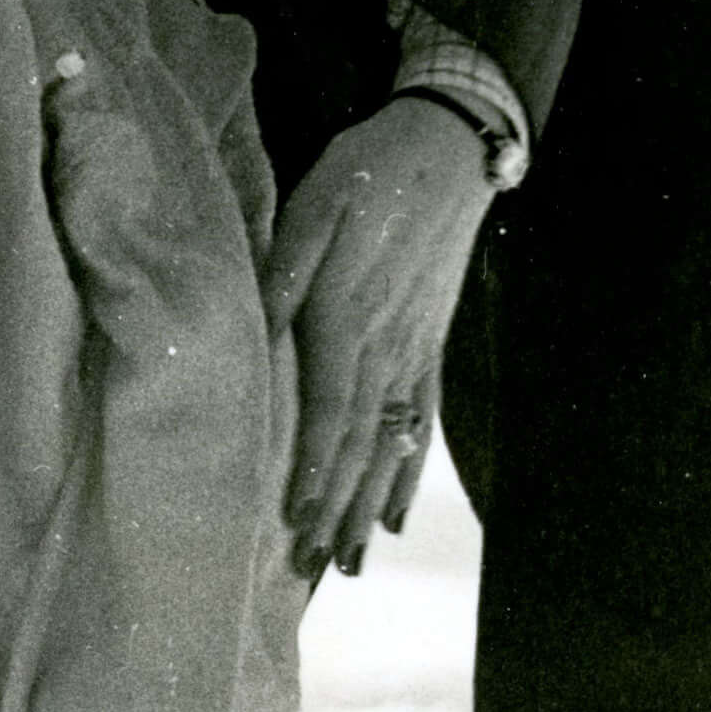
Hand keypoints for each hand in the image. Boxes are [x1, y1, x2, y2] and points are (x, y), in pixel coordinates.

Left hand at [269, 96, 493, 575]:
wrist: (449, 146)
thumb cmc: (367, 169)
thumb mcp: (313, 206)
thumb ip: (285, 273)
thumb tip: (260, 333)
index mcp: (348, 314)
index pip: (330, 410)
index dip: (314, 468)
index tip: (297, 519)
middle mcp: (387, 343)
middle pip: (361, 442)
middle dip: (339, 506)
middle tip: (317, 565)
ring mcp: (415, 346)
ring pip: (393, 441)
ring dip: (372, 502)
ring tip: (356, 559)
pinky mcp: (430, 341)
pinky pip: (422, 417)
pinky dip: (411, 468)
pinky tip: (401, 511)